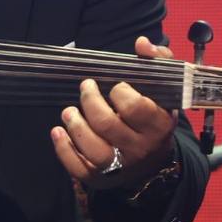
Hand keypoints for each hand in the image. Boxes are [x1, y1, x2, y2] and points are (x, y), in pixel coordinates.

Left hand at [51, 35, 176, 189]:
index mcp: (158, 125)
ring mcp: (120, 166)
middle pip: (106, 124)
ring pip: (93, 148)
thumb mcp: (163, 87)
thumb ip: (156, 60)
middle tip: (85, 88)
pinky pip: (79, 168)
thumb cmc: (153, 115)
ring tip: (69, 111)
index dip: (120, 92)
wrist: (154, 161)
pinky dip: (64, 150)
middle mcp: (140, 148)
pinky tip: (57, 132)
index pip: (136, 108)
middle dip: (89, 101)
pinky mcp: (101, 178)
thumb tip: (141, 43)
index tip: (115, 86)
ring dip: (74, 125)